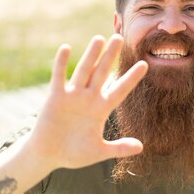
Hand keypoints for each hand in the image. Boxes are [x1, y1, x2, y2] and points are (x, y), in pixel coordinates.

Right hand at [24, 34, 147, 168]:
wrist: (48, 155)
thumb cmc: (74, 154)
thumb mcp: (99, 151)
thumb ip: (119, 148)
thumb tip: (141, 147)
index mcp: (101, 110)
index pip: (120, 90)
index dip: (131, 78)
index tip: (145, 65)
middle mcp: (88, 98)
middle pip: (102, 73)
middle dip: (110, 56)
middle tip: (119, 38)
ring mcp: (72, 96)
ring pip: (84, 71)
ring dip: (91, 55)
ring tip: (100, 39)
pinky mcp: (55, 97)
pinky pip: (59, 77)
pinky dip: (61, 63)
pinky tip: (66, 48)